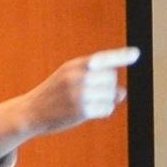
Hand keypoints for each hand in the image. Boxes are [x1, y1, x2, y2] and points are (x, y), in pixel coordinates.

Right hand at [0, 47, 138, 153]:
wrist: (30, 112)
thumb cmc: (53, 96)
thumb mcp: (69, 79)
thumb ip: (94, 80)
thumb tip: (122, 93)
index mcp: (74, 65)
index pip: (102, 58)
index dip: (121, 56)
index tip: (136, 54)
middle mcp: (77, 77)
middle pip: (111, 78)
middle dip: (108, 87)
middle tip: (92, 94)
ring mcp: (79, 94)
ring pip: (111, 94)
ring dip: (106, 100)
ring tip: (88, 103)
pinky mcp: (81, 110)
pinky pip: (107, 109)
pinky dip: (103, 111)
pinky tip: (90, 112)